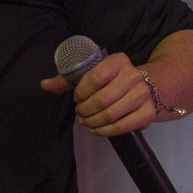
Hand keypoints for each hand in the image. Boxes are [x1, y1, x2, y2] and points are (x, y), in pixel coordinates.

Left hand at [39, 51, 155, 136]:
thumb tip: (44, 85)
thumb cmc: (111, 80)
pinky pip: (122, 127)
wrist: (146, 85)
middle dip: (85, 110)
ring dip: (93, 122)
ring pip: (111, 115)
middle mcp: (133, 76)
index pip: (94, 78)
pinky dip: (105, 131)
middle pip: (102, 100)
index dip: (81, 93)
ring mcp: (143, 95)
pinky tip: (96, 129)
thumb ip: (68, 79)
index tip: (77, 98)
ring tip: (86, 121)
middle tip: (80, 112)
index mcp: (118, 61)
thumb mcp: (91, 73)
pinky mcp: (147, 113)